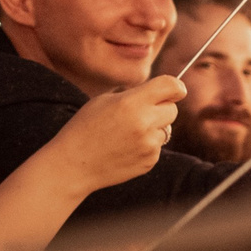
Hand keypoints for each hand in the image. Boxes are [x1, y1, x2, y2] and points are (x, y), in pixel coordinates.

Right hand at [44, 75, 183, 195]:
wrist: (74, 163)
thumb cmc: (85, 127)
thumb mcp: (104, 101)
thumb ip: (134, 95)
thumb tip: (161, 94)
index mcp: (131, 103)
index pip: (171, 86)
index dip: (176, 87)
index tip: (176, 90)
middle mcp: (144, 123)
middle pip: (173, 110)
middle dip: (161, 109)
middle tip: (140, 112)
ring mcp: (149, 144)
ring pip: (166, 130)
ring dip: (153, 129)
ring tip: (125, 134)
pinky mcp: (150, 160)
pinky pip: (157, 147)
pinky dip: (146, 145)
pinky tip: (125, 148)